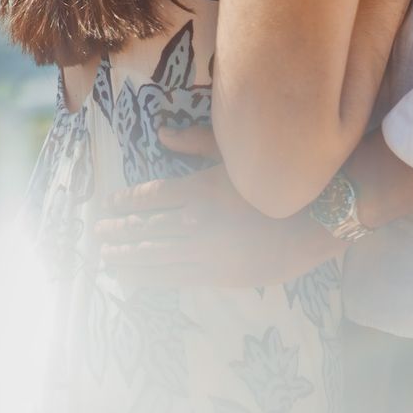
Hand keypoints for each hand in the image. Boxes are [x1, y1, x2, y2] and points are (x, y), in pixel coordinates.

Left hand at [92, 126, 346, 287]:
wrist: (317, 222)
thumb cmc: (278, 180)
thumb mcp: (237, 154)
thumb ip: (196, 142)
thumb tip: (161, 132)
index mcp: (201, 190)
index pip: (151, 197)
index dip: (127, 202)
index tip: (107, 205)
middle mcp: (199, 224)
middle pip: (148, 230)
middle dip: (120, 233)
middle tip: (96, 236)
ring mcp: (209, 254)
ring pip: (158, 258)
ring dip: (129, 259)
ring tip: (106, 260)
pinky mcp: (222, 276)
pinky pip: (178, 278)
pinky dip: (152, 278)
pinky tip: (135, 279)